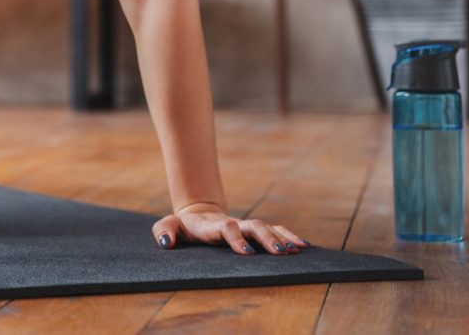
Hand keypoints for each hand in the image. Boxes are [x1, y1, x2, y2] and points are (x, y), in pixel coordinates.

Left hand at [152, 202, 312, 255]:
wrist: (197, 215)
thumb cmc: (183, 227)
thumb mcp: (169, 226)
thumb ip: (164, 230)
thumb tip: (165, 242)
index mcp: (213, 225)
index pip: (226, 229)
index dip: (236, 238)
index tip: (246, 252)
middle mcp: (233, 224)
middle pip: (253, 226)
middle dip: (266, 239)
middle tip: (280, 253)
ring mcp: (245, 226)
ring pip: (266, 227)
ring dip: (281, 238)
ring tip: (296, 250)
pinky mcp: (253, 230)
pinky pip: (274, 230)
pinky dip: (288, 236)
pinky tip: (303, 246)